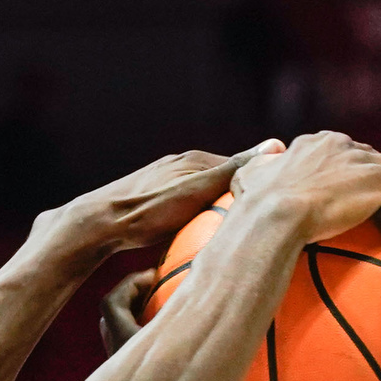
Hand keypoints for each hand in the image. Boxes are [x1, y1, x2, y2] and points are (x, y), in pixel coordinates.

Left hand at [48, 144, 277, 253]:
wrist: (100, 223)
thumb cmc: (151, 210)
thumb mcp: (198, 190)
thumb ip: (234, 171)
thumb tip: (275, 146)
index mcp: (195, 159)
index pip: (241, 167)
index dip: (260, 182)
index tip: (279, 201)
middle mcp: (180, 164)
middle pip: (221, 179)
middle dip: (239, 195)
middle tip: (258, 220)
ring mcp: (165, 179)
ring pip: (202, 193)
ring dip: (217, 207)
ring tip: (231, 229)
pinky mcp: (152, 197)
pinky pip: (185, 205)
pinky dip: (197, 217)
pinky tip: (198, 234)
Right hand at [237, 131, 380, 241]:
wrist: (272, 215)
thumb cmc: (255, 206)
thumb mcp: (249, 178)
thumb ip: (259, 163)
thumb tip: (264, 154)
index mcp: (315, 144)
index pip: (344, 153)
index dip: (355, 167)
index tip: (363, 179)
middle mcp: (342, 144)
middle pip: (376, 157)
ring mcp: (363, 161)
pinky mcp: (380, 179)